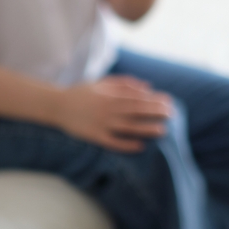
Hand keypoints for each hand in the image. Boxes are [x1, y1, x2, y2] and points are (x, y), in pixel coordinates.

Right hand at [58, 76, 172, 152]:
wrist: (57, 106)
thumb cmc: (83, 93)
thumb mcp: (102, 83)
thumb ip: (124, 83)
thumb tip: (147, 86)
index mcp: (110, 95)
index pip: (136, 97)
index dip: (153, 99)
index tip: (168, 100)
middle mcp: (107, 109)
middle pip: (135, 111)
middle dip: (155, 112)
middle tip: (172, 113)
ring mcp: (101, 124)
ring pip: (127, 127)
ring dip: (145, 128)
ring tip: (163, 130)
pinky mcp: (94, 137)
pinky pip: (113, 142)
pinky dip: (126, 145)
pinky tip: (140, 146)